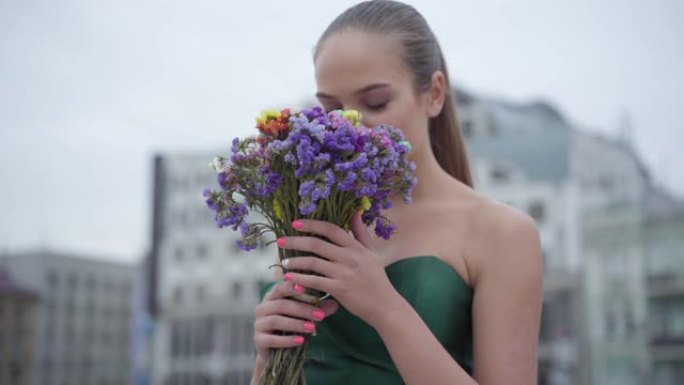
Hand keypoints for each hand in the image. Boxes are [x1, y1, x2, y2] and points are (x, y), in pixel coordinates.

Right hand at [253, 280, 338, 358]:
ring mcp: (258, 324)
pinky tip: (300, 341)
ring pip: (276, 320)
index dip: (292, 287)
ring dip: (296, 324)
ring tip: (313, 328)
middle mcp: (263, 308)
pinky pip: (271, 339)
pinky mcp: (258, 340)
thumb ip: (317, 308)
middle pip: (281, 305)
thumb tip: (336, 304)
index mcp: (272, 297)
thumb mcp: (305, 316)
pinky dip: (287, 340)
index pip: (281, 287)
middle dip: (302, 309)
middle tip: (320, 315)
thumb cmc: (291, 326)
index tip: (306, 288)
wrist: (276, 351)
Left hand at [277, 210, 398, 326]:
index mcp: (356, 246)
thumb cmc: (376, 278)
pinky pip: (314, 281)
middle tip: (280, 241)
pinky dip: (300, 279)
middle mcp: (349, 257)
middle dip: (295, 241)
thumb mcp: (371, 252)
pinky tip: (290, 278)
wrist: (384, 305)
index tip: (295, 223)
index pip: (331, 229)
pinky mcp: (340, 289)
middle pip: (316, 244)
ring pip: (312, 262)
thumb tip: (356, 211)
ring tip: (284, 263)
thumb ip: (361, 232)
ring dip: (295, 261)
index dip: (311, 224)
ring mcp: (344, 273)